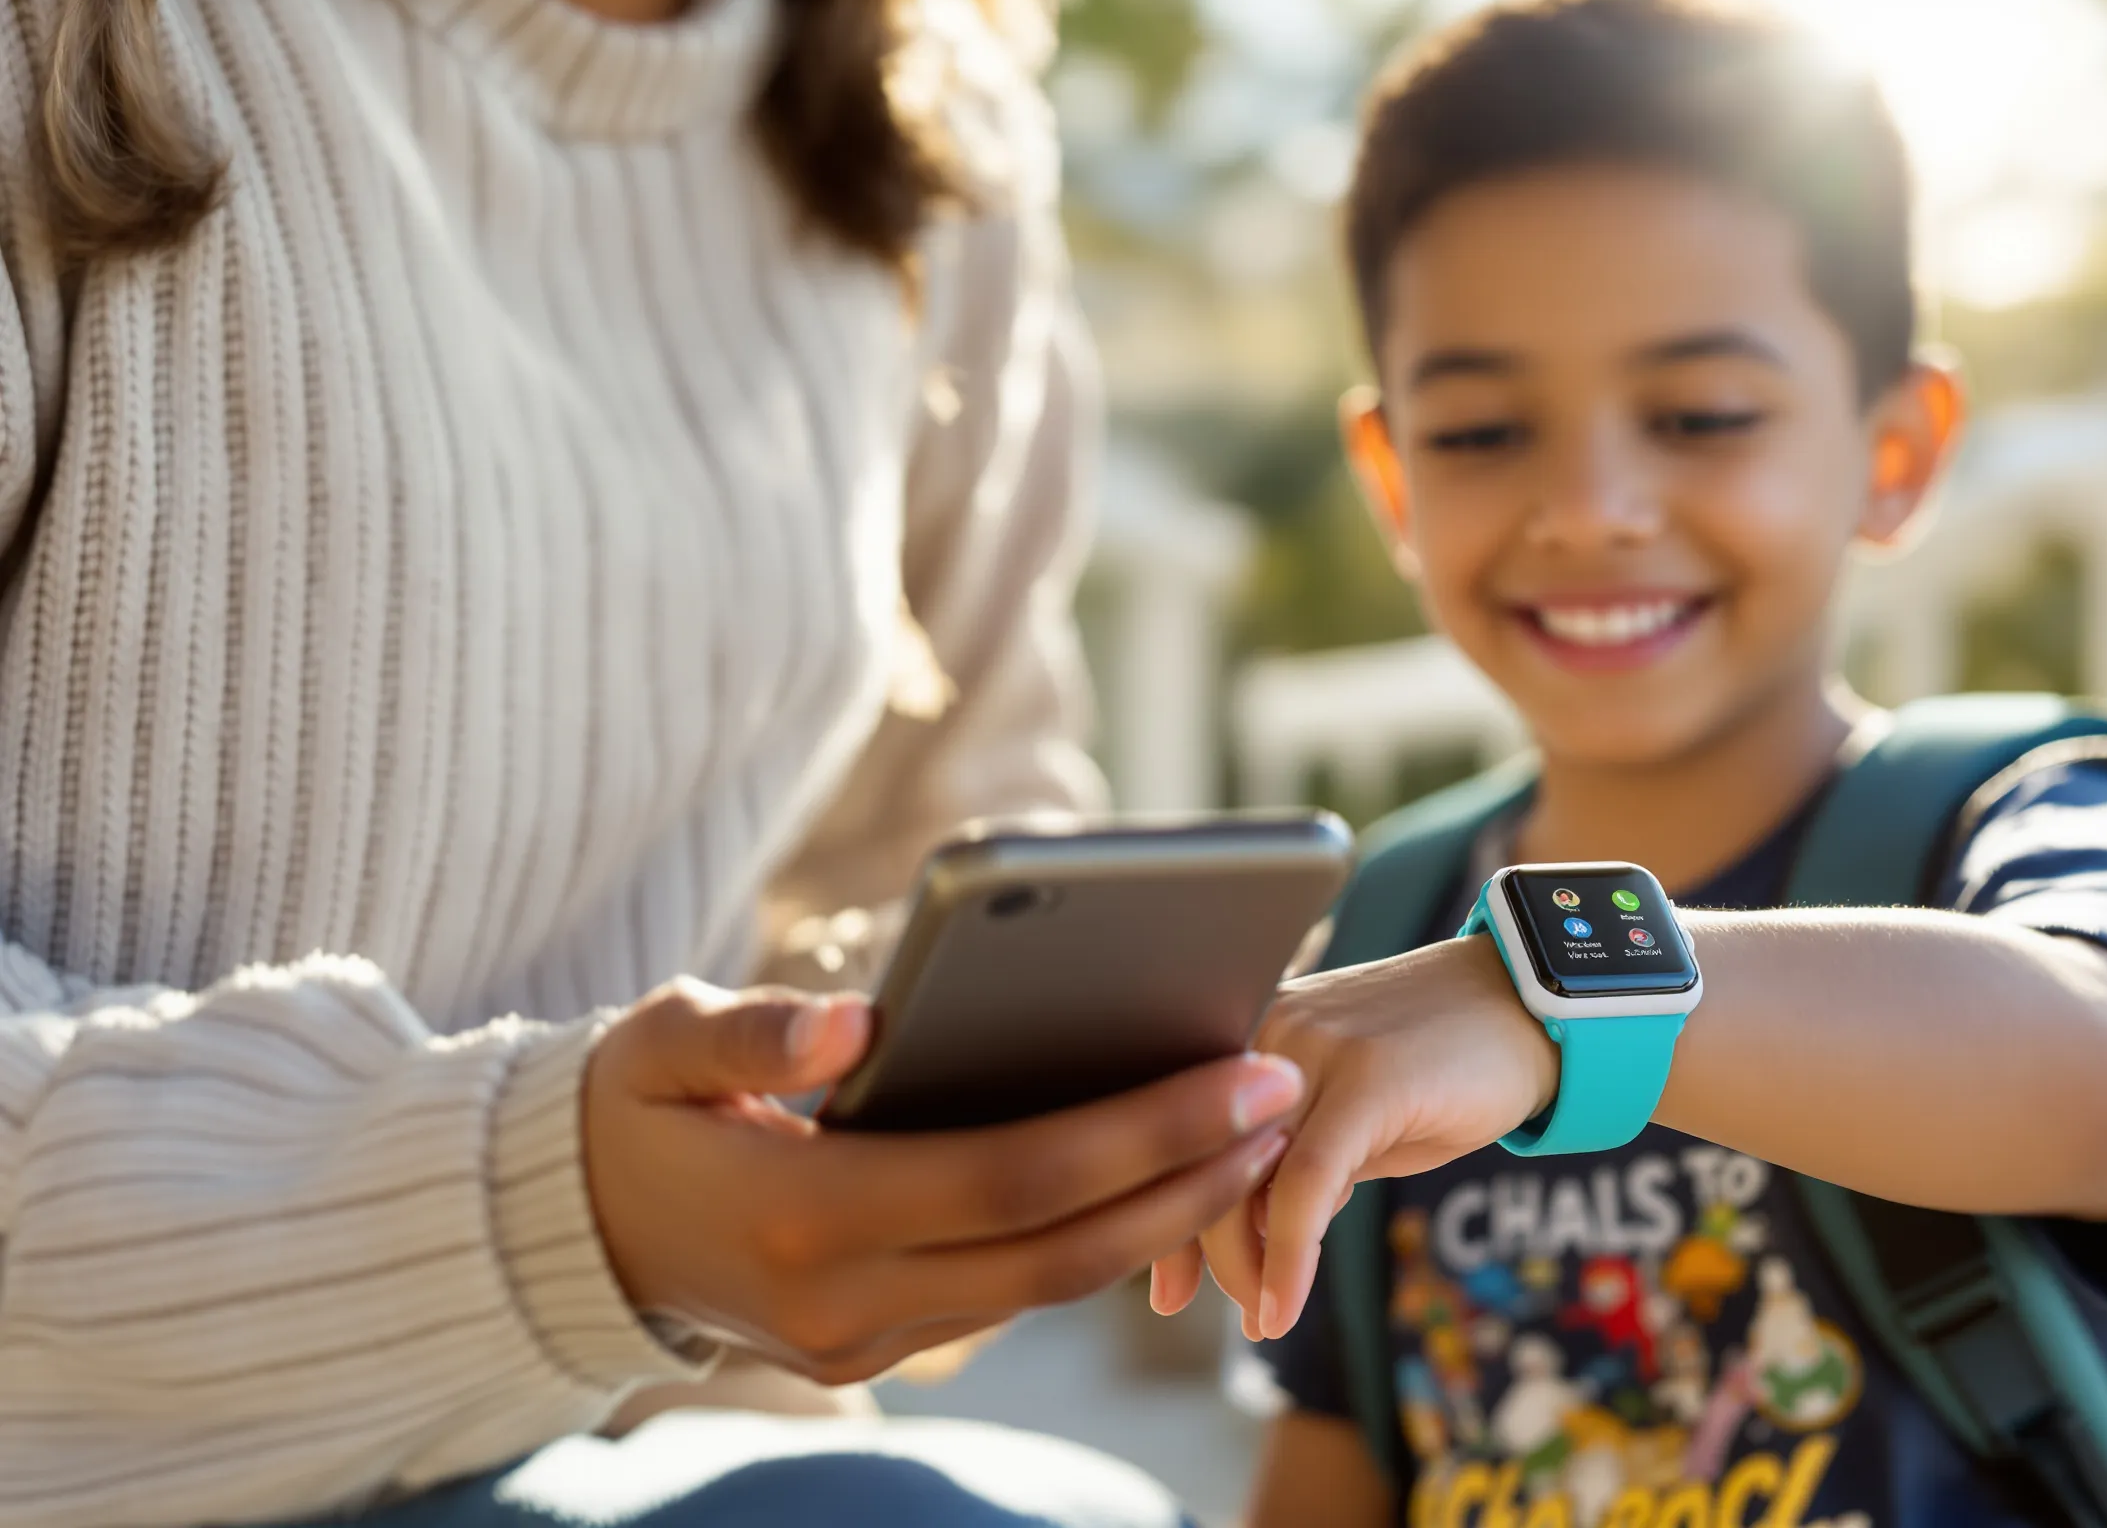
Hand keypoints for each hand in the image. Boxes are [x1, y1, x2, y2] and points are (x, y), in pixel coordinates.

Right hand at [584, 979, 1303, 1382]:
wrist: (565, 1228)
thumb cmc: (623, 1106)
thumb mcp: (657, 1043)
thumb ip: (754, 1032)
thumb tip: (857, 1015)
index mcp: (804, 1216)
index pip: (1015, 1181)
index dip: (1142, 1133)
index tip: (1243, 1073)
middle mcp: (845, 1300)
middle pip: (1063, 1249)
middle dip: (1190, 1176)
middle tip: (1286, 1094)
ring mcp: (865, 1339)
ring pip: (1053, 1286)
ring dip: (1164, 1214)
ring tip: (1255, 1133)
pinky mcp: (879, 1346)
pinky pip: (1017, 1294)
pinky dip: (1102, 1236)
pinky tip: (1169, 1172)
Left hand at [1148, 937, 1554, 1339]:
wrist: (1536, 1007)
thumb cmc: (1449, 1067)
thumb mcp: (1360, 1121)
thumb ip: (1302, 1161)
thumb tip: (1258, 1233)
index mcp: (1258, 1037)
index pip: (1186, 1137)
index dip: (1167, 1215)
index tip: (1168, 1290)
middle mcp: (1270, 1034)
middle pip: (1203, 1159)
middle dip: (1209, 1255)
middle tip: (1241, 1315)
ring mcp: (1313, 1050)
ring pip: (1244, 1176)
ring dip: (1247, 1265)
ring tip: (1266, 1319)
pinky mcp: (1366, 1078)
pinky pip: (1305, 1183)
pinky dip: (1289, 1255)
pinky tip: (1283, 1307)